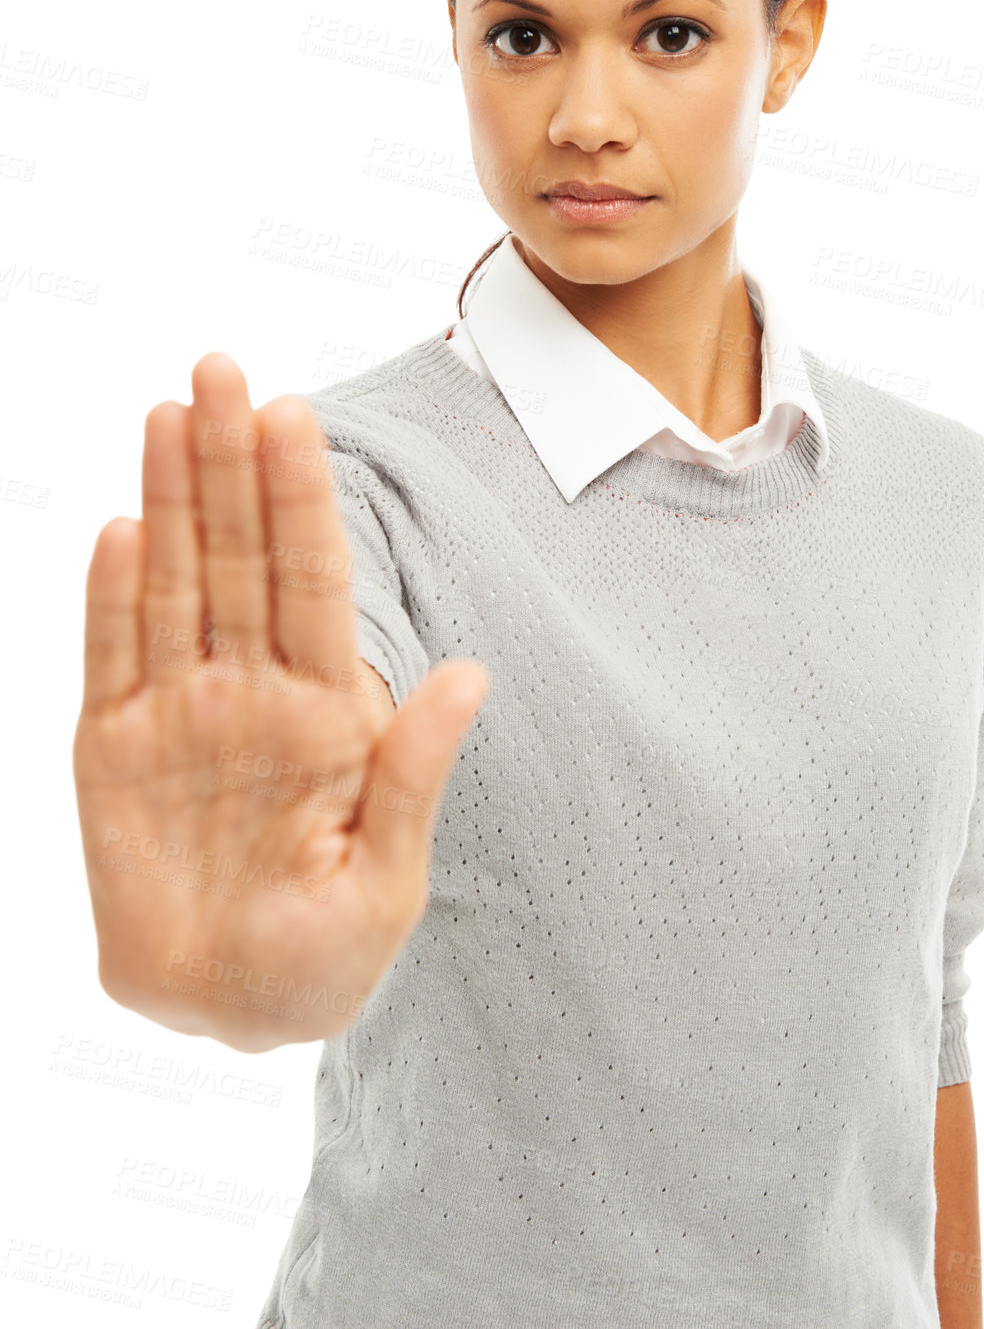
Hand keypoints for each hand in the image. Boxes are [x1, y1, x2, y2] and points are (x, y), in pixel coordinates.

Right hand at [73, 353, 487, 1050]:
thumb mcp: (386, 876)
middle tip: (221, 370)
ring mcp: (182, 714)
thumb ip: (413, 771)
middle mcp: (252, 691)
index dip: (301, 499)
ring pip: (175, 584)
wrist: (233, 1014)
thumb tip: (471, 672)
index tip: (295, 418)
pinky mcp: (114, 752)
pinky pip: (111, 658)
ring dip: (171, 499)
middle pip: (240, 557)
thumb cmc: (324, 956)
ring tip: (169, 412)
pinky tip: (122, 527)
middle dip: (230, 464)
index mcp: (328, 711)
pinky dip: (112, 597)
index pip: (313, 580)